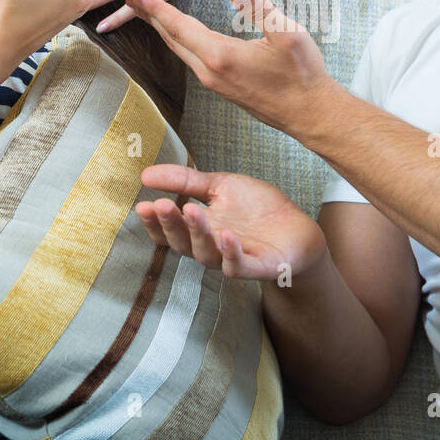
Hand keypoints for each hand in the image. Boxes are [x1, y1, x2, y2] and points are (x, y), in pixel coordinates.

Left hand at [125, 0, 335, 134]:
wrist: (309, 113)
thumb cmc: (302, 75)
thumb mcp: (288, 35)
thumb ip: (262, 10)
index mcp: (221, 56)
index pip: (179, 27)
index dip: (156, 9)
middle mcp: (210, 71)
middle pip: (172, 40)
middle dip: (150, 18)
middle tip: (131, 0)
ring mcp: (214, 82)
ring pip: (180, 51)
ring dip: (162, 31)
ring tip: (149, 14)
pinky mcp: (221, 87)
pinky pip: (190, 59)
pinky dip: (178, 42)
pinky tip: (180, 36)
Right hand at [135, 164, 327, 282]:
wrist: (296, 227)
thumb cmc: (255, 208)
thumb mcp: (218, 186)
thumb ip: (184, 181)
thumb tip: (145, 173)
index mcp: (198, 230)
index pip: (168, 232)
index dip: (154, 222)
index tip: (142, 205)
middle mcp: (210, 248)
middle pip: (182, 243)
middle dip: (170, 225)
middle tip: (159, 205)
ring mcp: (233, 259)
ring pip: (206, 254)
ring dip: (198, 233)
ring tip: (190, 210)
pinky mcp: (258, 266)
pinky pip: (239, 266)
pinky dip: (231, 253)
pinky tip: (226, 234)